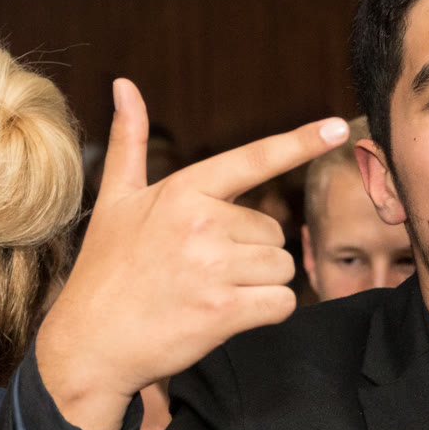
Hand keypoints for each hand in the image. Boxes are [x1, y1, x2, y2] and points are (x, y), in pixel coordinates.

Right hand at [33, 79, 346, 429]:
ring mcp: (213, 266)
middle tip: (203, 272)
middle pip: (273, 231)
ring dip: (259, 285)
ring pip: (282, 267)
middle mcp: (202, 222)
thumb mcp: (114, 201)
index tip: (339, 127)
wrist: (89, 345)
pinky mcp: (224, 310)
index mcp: (182, 190)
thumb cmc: (104, 273)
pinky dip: (265, 312)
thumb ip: (129, 142)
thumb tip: (125, 84)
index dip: (300, 142)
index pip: (253, 160)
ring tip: (210, 294)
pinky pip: (282, 302)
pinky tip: (227, 316)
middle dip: (251, 254)